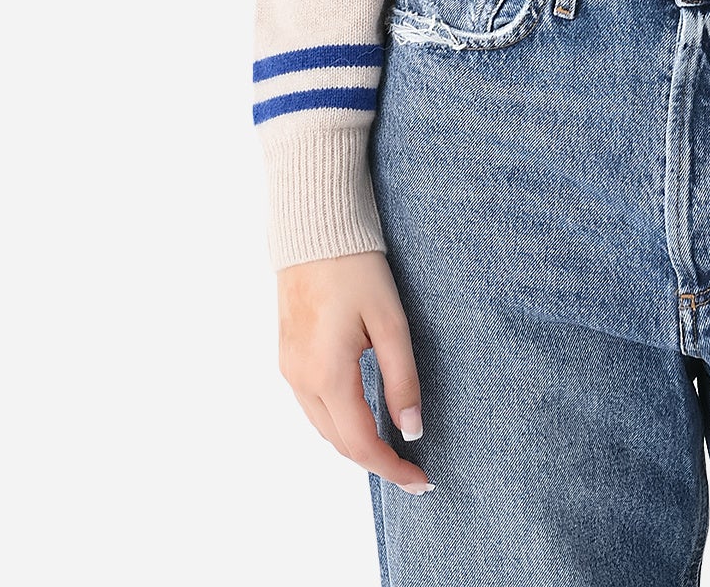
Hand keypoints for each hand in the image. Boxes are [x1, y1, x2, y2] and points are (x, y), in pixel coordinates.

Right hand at [276, 249, 433, 494]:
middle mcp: (301, 380)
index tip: (421, 480)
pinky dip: (339, 420)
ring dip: (355, 443)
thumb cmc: (356, 269)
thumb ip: (401, 379)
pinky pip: (313, 405)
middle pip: (340, 442)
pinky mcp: (288, 356)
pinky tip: (361, 414)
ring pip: (324, 427)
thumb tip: (411, 429)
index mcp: (327, 375)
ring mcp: (289, 369)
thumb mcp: (390, 322)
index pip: (361, 443)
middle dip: (376, 461)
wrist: (314, 230)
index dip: (392, 468)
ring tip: (392, 447)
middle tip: (413, 469)